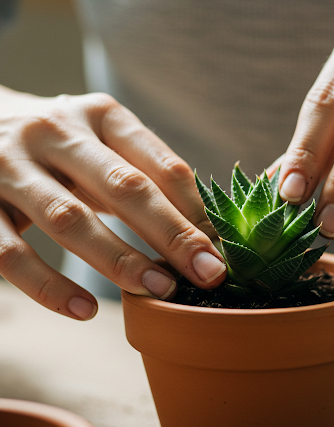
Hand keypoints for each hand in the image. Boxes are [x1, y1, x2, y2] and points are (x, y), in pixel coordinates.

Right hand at [0, 88, 225, 319]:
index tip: (219, 247)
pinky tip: (85, 311)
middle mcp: (55, 132)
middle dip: (172, 235)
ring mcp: (10, 165)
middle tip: (208, 274)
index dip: (195, 208)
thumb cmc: (63, 146)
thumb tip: (201, 228)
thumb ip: (145, 173)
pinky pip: (11, 253)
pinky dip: (50, 287)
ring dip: (120, 260)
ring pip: (70, 219)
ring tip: (160, 291)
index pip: (160, 163)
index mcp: (101, 116)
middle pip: (125, 187)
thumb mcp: (104, 143)